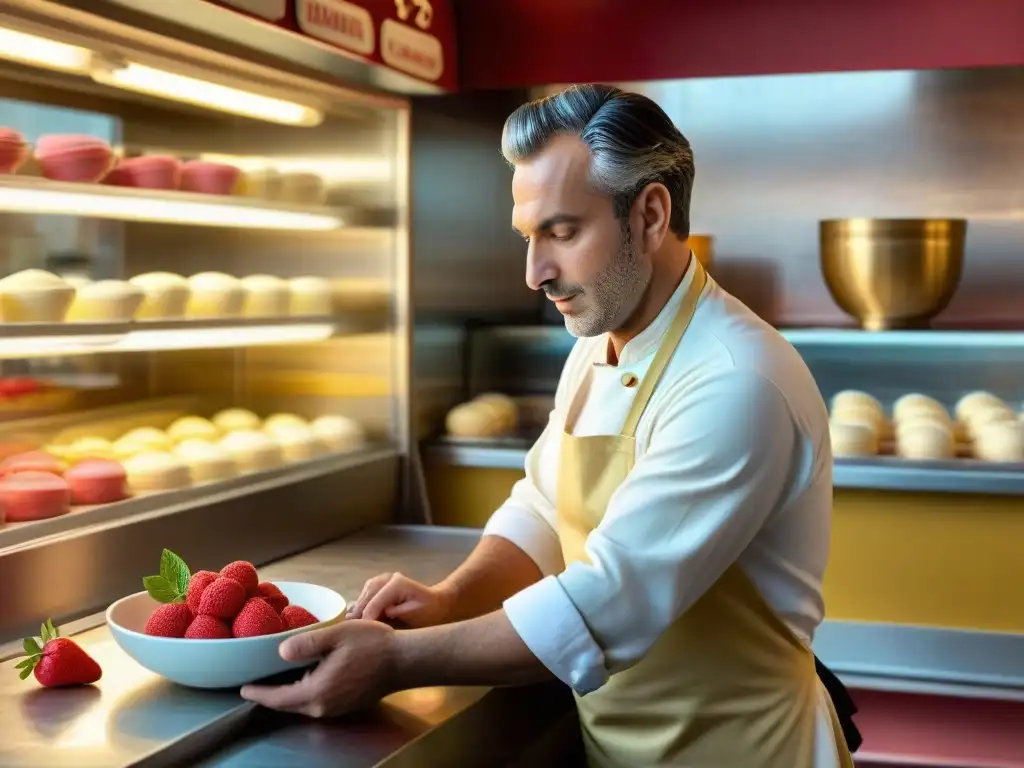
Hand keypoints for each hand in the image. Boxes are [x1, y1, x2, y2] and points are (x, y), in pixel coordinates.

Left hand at [240, 619, 394, 717]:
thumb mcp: (338, 635)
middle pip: (288, 704)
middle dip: (270, 694)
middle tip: (255, 681)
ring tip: (276, 677)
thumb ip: (307, 643)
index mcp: (318, 691)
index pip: (278, 698)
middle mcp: (324, 706)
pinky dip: (304, 692)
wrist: (405, 660)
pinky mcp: (346, 705)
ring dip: (288, 693)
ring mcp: (336, 708)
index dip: (258, 693)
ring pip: (303, 704)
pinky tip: (304, 676)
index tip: (242, 687)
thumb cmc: (374, 644)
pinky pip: (317, 702)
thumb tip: (280, 652)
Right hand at [346, 572, 452, 627]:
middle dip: (359, 616)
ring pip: (363, 596)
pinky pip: (364, 596)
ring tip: (355, 629)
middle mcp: (387, 578)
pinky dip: (361, 607)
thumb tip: (374, 616)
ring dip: (358, 611)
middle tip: (355, 634)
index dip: (367, 620)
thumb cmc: (428, 613)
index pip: (374, 603)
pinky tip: (359, 620)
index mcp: (397, 584)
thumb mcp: (415, 617)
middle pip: (366, 598)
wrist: (435, 604)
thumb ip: (396, 615)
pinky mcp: (378, 585)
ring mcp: (381, 580)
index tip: (362, 635)